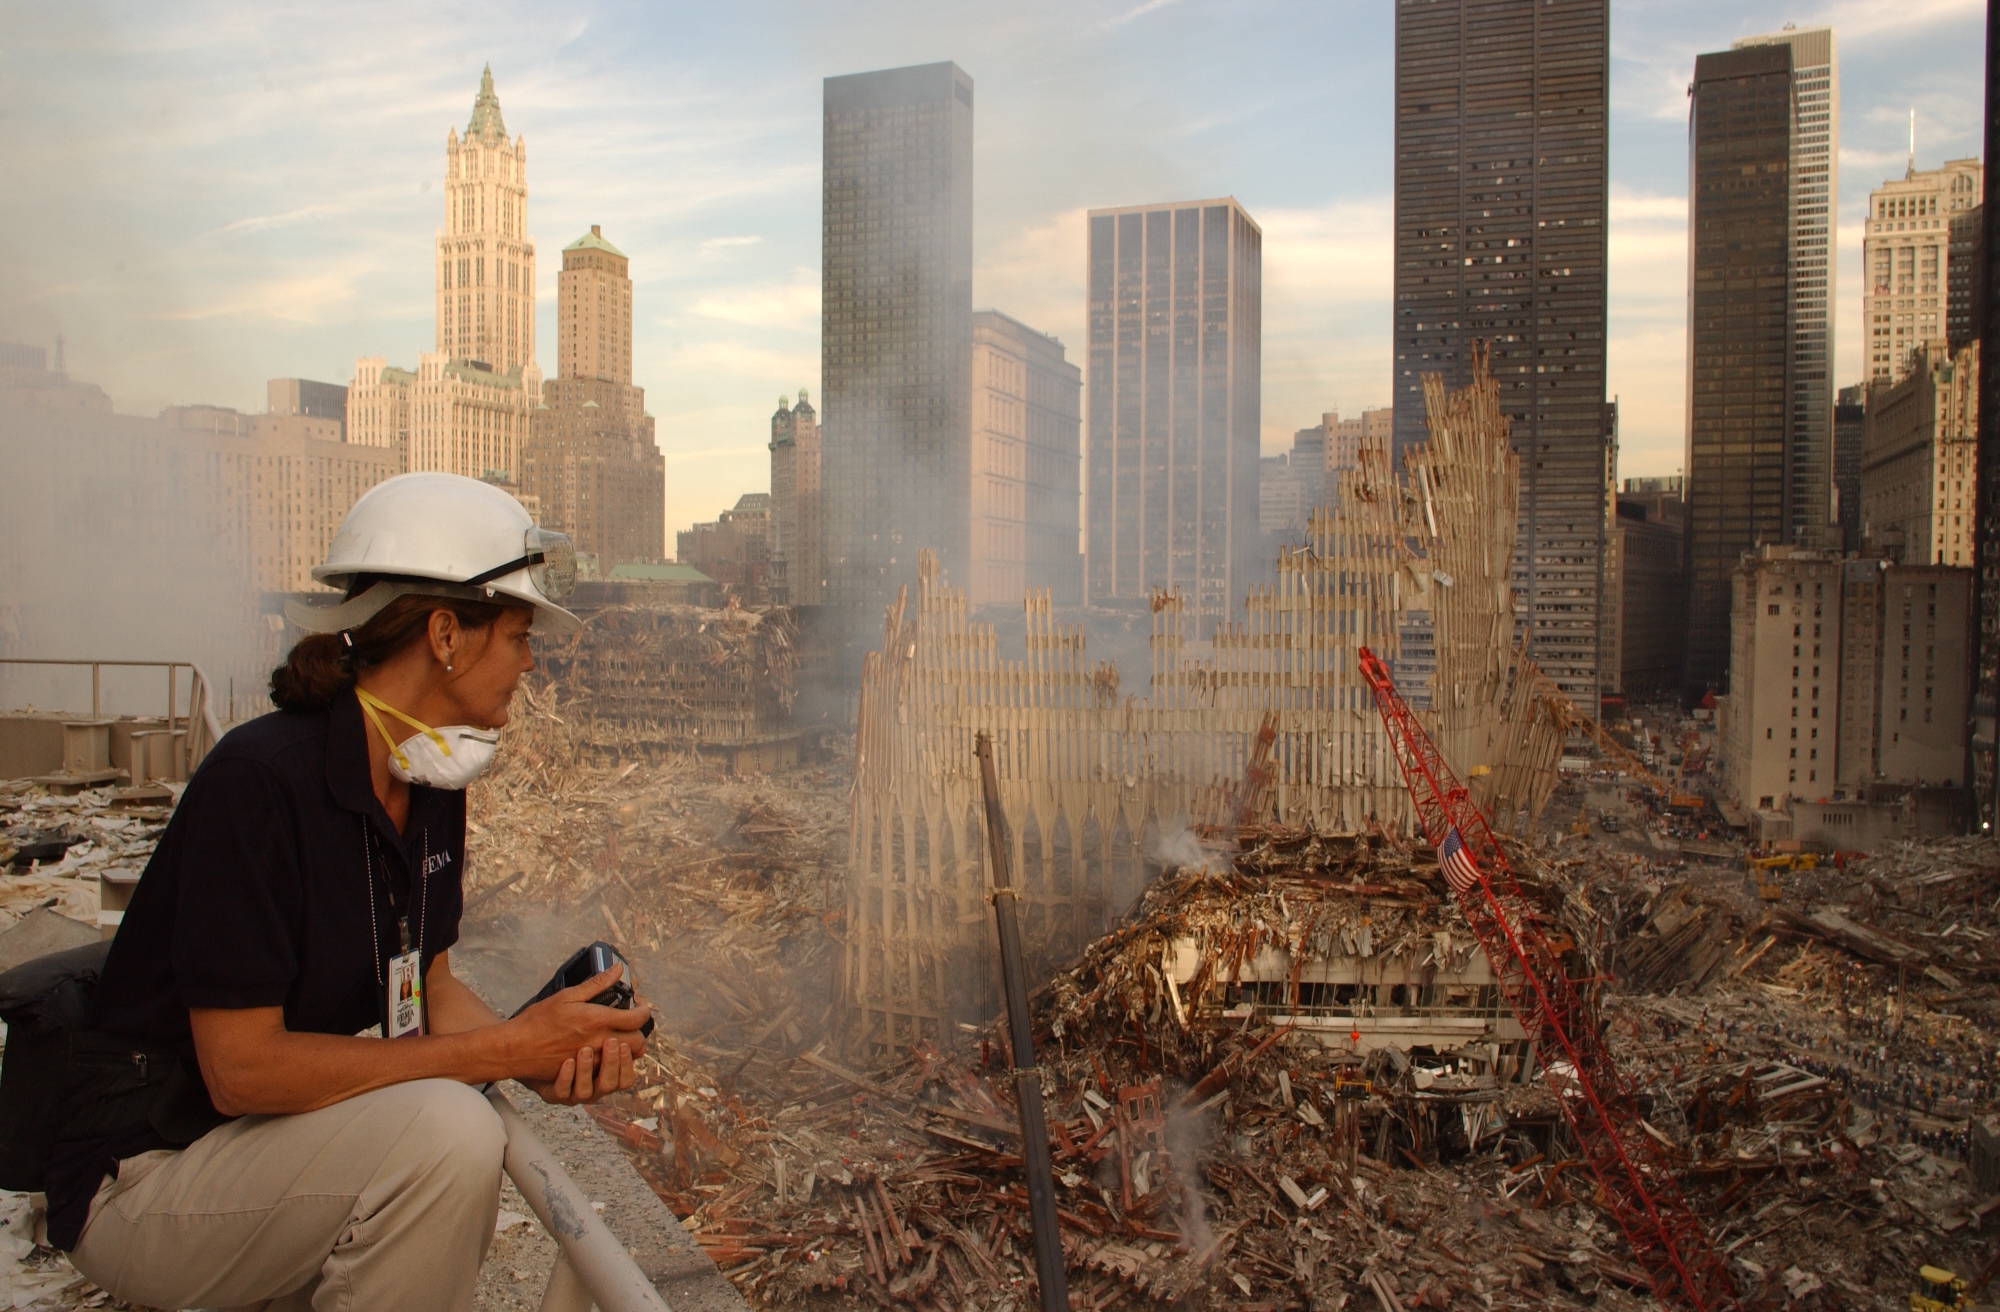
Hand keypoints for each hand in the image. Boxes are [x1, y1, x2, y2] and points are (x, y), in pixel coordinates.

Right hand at [512, 964, 649, 1105]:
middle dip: (638, 1031)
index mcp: (599, 1021)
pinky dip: (610, 1059)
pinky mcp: (584, 1073)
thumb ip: (596, 984)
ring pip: (625, 1059)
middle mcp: (600, 1043)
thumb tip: (618, 970)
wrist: (516, 1048)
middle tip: (630, 1020)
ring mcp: (593, 1060)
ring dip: (626, 1047)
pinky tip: (601, 1048)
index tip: (639, 1004)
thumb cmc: (537, 1021)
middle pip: (638, 1043)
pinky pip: (608, 1069)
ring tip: (617, 1034)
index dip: (644, 1010)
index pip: (638, 1019)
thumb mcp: (567, 996)